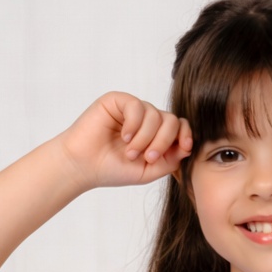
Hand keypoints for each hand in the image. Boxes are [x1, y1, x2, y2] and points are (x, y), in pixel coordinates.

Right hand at [58, 92, 193, 190]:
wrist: (83, 166)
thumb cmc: (113, 169)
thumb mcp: (148, 171)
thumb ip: (170, 160)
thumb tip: (188, 146)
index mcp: (156, 136)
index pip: (180, 127)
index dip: (186, 135)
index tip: (185, 147)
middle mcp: (147, 121)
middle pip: (171, 120)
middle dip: (163, 141)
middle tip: (148, 157)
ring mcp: (133, 110)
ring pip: (155, 115)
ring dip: (145, 138)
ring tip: (130, 152)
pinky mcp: (118, 101)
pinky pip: (137, 107)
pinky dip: (134, 125)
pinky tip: (124, 137)